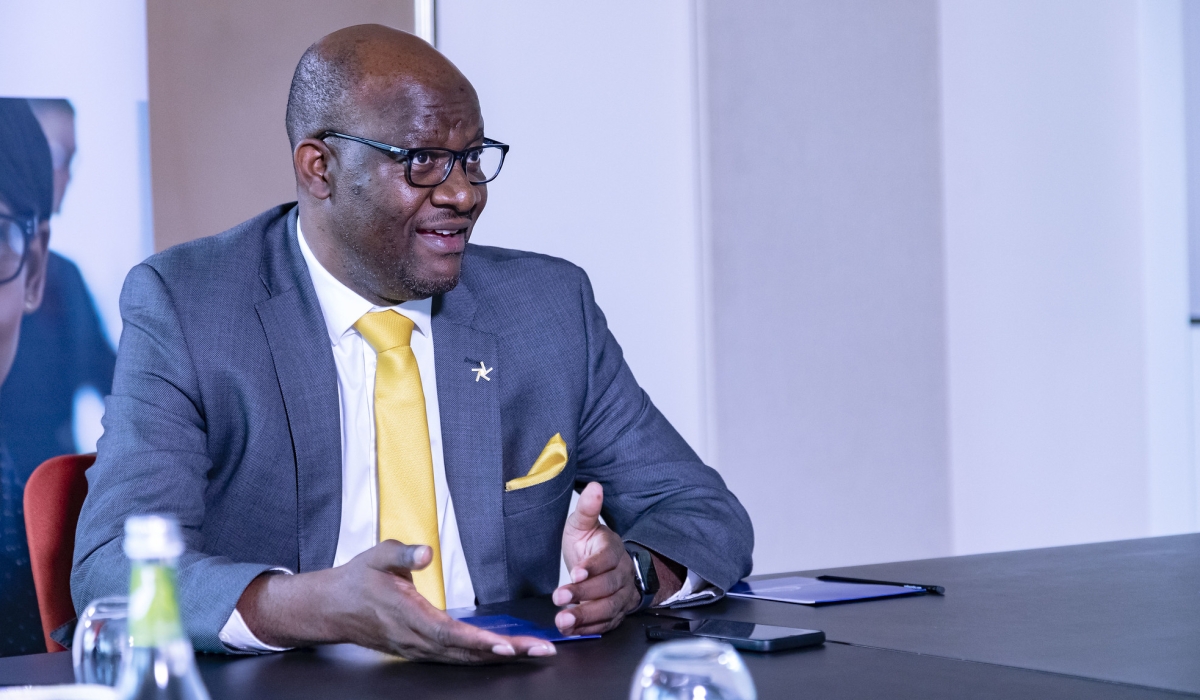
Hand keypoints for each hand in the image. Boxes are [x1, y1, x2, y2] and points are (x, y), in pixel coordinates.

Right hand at [236, 540, 555, 662]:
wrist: (331, 607)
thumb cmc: (358, 579)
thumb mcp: (377, 556)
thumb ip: (402, 553)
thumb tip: (426, 553)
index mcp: (408, 615)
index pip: (449, 633)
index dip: (480, 642)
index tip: (507, 644)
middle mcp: (416, 638)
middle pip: (466, 651)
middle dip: (506, 653)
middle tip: (542, 650)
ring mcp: (418, 648)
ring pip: (464, 658)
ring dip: (500, 657)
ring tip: (534, 652)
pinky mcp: (420, 649)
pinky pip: (456, 657)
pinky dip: (483, 656)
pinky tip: (505, 652)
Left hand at [553, 482, 641, 634]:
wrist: (601, 566)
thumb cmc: (589, 544)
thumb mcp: (582, 525)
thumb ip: (587, 509)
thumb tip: (595, 487)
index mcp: (613, 550)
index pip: (608, 558)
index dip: (593, 567)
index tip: (576, 572)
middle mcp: (622, 574)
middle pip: (609, 586)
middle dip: (584, 594)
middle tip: (560, 598)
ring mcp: (621, 595)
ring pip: (609, 608)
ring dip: (586, 616)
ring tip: (564, 620)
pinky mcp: (616, 613)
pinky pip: (607, 624)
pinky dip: (590, 629)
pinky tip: (571, 629)